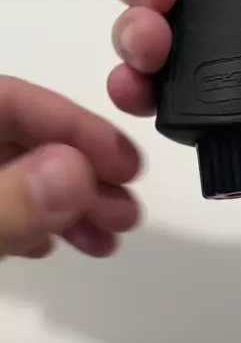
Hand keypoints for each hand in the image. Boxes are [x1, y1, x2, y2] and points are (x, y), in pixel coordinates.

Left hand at [0, 77, 140, 259]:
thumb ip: (10, 203)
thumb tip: (75, 171)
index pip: (10, 100)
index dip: (73, 124)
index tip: (124, 163)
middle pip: (21, 140)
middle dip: (82, 172)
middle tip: (126, 209)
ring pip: (15, 177)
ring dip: (68, 202)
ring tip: (108, 236)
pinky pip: (1, 206)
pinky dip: (36, 221)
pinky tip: (59, 242)